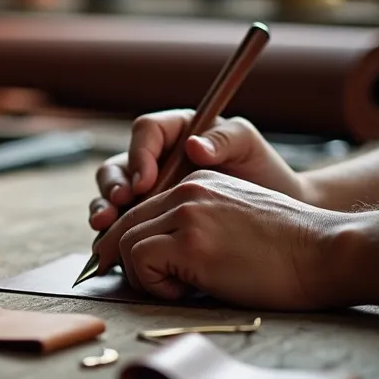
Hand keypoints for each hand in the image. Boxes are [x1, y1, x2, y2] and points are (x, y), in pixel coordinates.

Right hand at [90, 110, 310, 230]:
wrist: (274, 216)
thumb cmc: (263, 174)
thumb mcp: (248, 148)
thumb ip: (225, 140)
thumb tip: (194, 146)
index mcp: (176, 132)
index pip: (146, 132)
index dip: (140, 153)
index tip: (146, 180)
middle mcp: (155, 159)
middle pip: (119, 165)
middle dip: (113, 184)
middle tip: (121, 202)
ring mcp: (148, 190)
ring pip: (112, 195)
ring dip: (104, 208)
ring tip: (104, 224)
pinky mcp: (147, 218)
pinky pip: (122, 223)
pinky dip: (115, 234)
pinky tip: (115, 246)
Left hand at [93, 170, 349, 310]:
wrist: (326, 253)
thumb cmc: (290, 251)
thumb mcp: (235, 220)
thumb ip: (196, 225)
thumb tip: (155, 256)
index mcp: (199, 182)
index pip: (141, 210)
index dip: (130, 243)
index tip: (133, 268)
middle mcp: (188, 191)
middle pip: (125, 224)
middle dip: (125, 260)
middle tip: (145, 284)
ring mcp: (187, 214)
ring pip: (126, 243)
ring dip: (144, 275)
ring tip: (181, 288)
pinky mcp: (190, 243)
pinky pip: (140, 262)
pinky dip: (153, 285)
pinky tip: (187, 291)